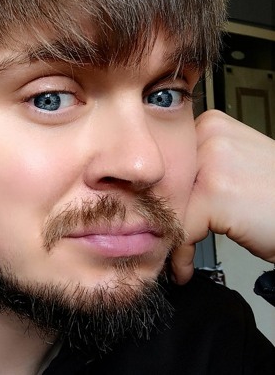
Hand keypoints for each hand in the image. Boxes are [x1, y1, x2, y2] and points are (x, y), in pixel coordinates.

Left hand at [171, 109, 274, 283]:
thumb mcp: (235, 164)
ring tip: (176, 254)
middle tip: (161, 238)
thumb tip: (158, 187)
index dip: (161, 193)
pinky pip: (181, 230)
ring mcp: (211, 164)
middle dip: (163, 215)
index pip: (166, 161)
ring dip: (170, 237)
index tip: (158, 214)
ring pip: (170, 206)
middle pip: (164, 183)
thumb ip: (200, 164)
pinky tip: (184, 268)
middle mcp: (209, 137)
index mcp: (211, 124)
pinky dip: (181, 255)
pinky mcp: (214, 195)